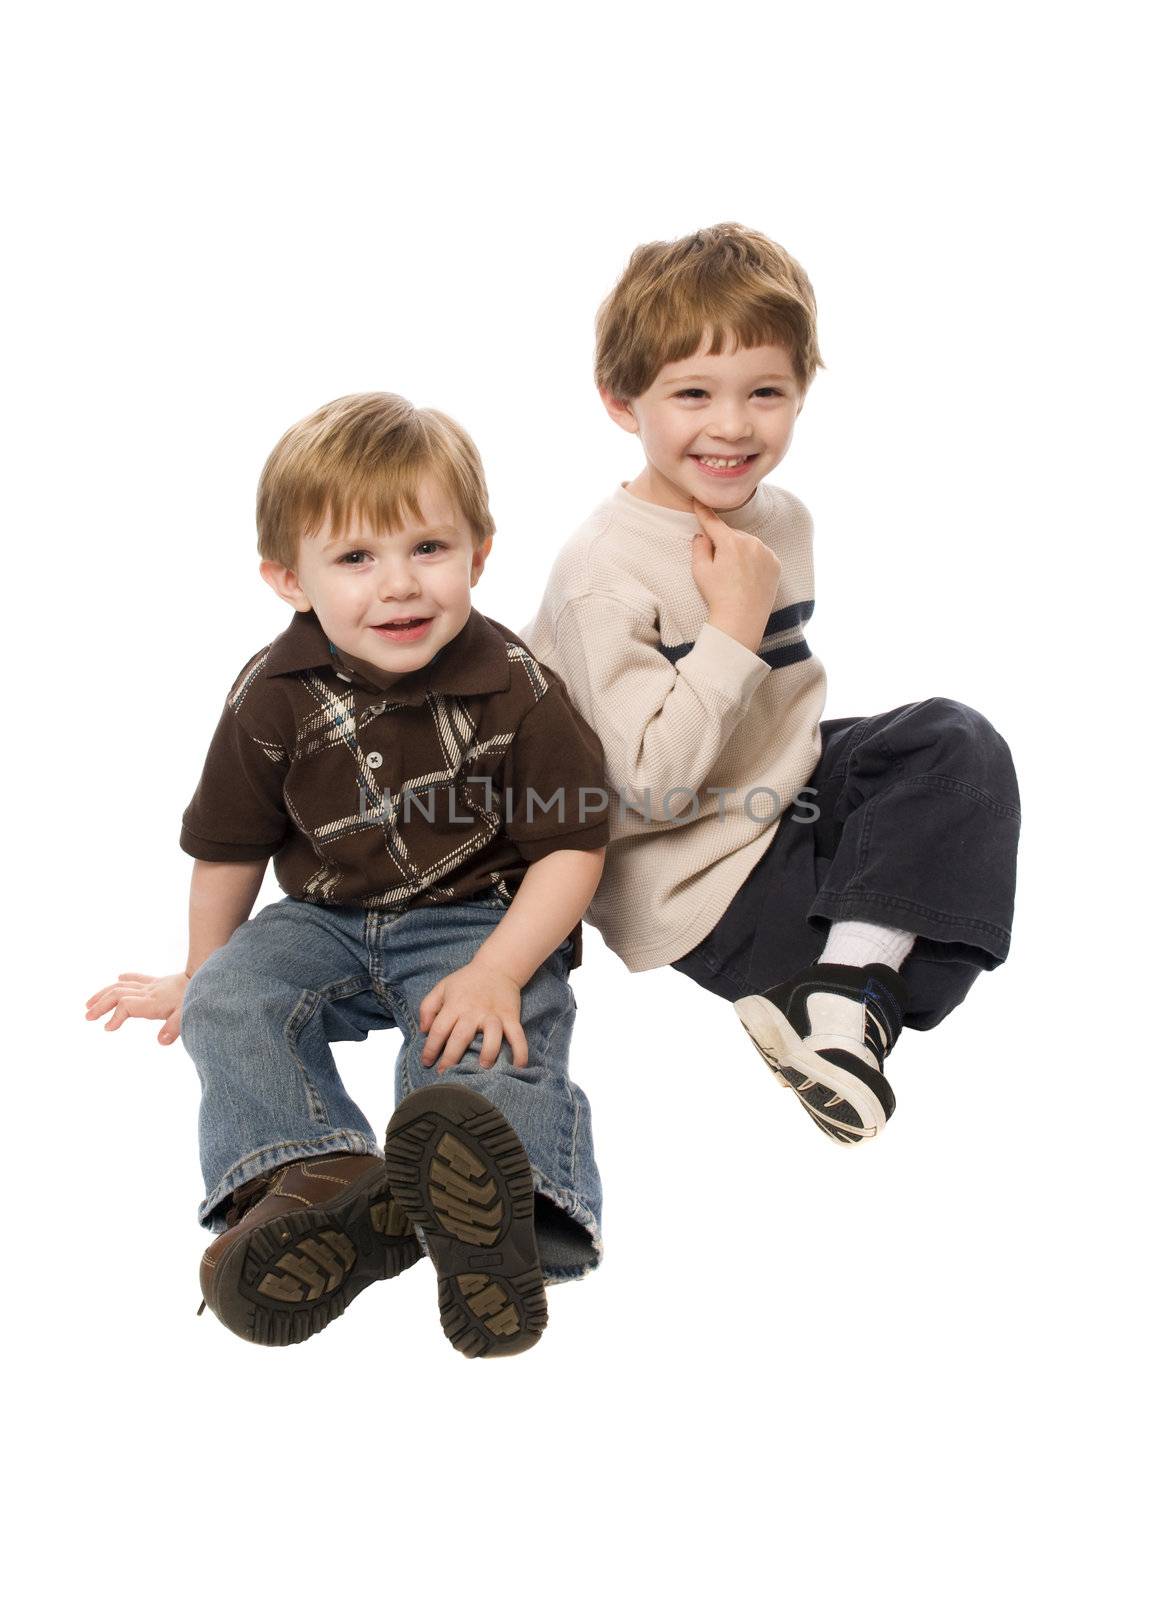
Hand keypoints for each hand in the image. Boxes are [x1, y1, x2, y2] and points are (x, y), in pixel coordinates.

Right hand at [84, 971, 189, 1045]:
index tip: (108, 1028)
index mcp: (152, 1002)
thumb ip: (173, 1029)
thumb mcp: (187, 1016)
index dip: (115, 1017)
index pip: (125, 1006)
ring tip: (90, 1003)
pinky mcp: (158, 982)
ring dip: (104, 993)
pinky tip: (118, 978)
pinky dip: (125, 978)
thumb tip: (161, 1042)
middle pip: (117, 994)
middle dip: (100, 1005)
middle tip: (87, 1017)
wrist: (205, 975)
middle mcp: (148, 992)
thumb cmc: (196, 998)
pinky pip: (137, 977)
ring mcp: (152, 985)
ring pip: (122, 985)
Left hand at [418, 958, 527, 1070]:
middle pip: (461, 1036)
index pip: (439, 1030)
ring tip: (484, 1067)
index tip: (427, 1063)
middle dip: (451, 1058)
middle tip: (446, 1074)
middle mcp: (473, 1012)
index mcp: (454, 1005)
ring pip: (492, 1035)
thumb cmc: (466, 981)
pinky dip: (521, 1051)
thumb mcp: (441, 988)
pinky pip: (518, 1035)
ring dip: (488, 1052)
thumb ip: (427, 1008)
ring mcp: (494, 1015)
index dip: (430, 1048)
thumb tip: (423, 1031)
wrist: (497, 967)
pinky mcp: (511, 1016)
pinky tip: (519, 1066)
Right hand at [690, 499, 781, 653]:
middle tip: (718, 567)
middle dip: (724, 544)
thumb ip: (699, 547)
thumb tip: (702, 535)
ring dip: (740, 552)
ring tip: (734, 576)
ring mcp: (766, 552)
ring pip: (747, 545)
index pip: (713, 522)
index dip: (704, 512)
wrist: (742, 620)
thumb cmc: (718, 597)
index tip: (698, 501)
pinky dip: (754, 561)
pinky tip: (747, 577)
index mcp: (731, 541)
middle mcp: (751, 542)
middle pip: (732, 536)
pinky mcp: (776, 564)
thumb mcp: (700, 571)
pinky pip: (761, 555)